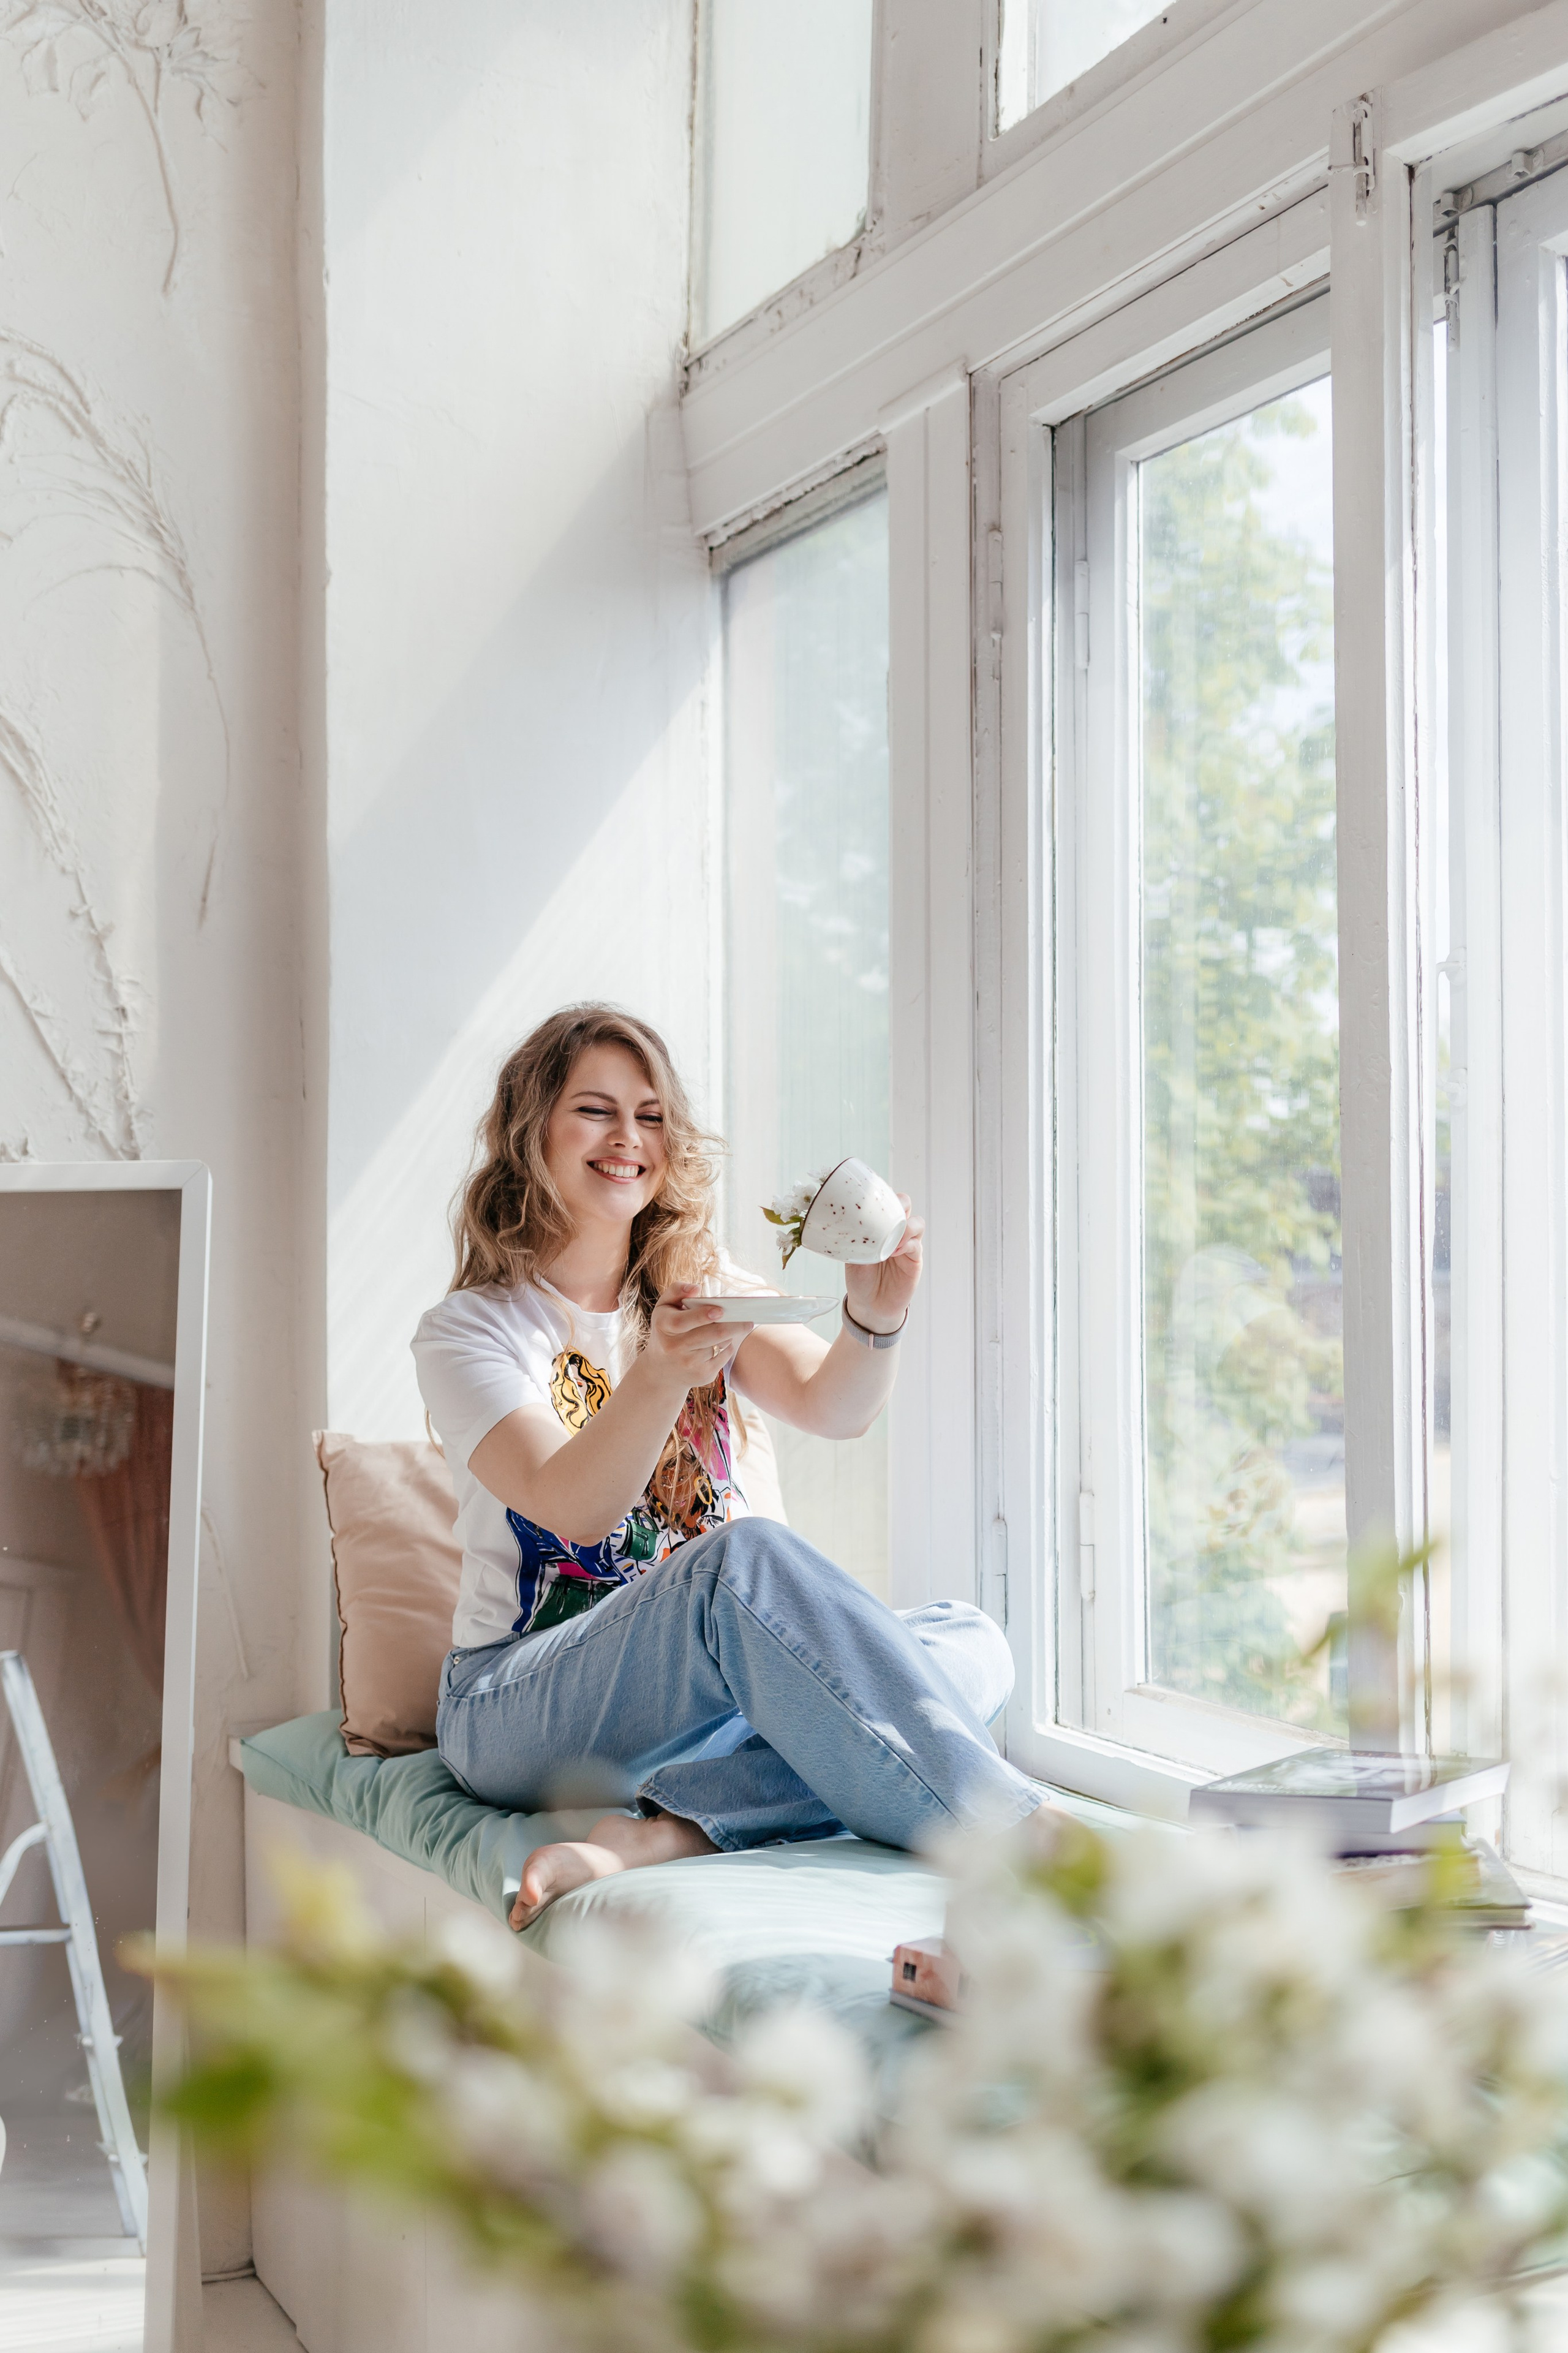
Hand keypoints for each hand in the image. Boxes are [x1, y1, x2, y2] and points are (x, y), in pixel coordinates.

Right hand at [645, 1287, 753, 1393]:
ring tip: (734, 1326)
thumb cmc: (667, 1330)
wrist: (662, 1370)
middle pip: (712, 1335)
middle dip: (734, 1325)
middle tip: (749, 1319)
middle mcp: (674, 1347)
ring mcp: (688, 1363)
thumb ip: (677, 1290)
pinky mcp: (702, 1375)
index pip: (682, 1322)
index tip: (720, 1310)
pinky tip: (723, 1342)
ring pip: (720, 1344)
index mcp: (664, 1326)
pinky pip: (724, 1356)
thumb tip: (696, 1288)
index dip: (702, 1316)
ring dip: (731, 1334)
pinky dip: (728, 1346)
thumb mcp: (664, 1307)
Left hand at [843, 1197, 922, 1333]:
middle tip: (888, 1216)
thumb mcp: (850, 1255)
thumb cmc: (859, 1277)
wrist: (869, 1305)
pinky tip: (894, 1253)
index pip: (886, 1201)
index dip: (884, 1195)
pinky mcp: (915, 1260)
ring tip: (892, 1240)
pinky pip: (917, 1245)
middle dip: (900, 1204)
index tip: (873, 1201)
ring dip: (906, 1226)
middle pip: (906, 1204)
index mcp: (879, 1225)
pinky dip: (907, 1245)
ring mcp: (908, 1244)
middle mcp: (895, 1231)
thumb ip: (854, 1239)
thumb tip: (846, 1223)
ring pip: (917, 1223)